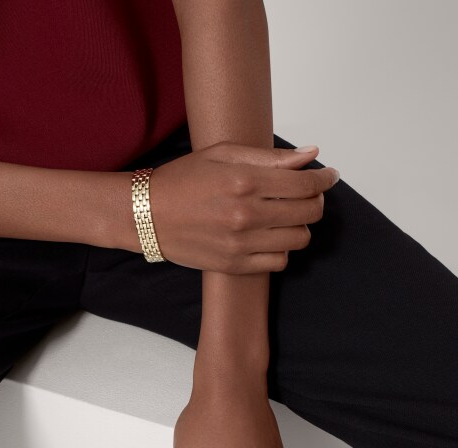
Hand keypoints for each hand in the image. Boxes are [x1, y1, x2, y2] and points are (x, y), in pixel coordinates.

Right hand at [137, 142, 338, 273]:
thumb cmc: (181, 181)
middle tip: (307, 194)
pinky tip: (271, 237)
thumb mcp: (221, 155)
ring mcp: (240, 243)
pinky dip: (282, 250)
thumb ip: (269, 156)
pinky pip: (278, 262)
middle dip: (316, 200)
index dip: (324, 179)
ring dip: (300, 226)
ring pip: (299, 239)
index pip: (305, 183)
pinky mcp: (234, 264)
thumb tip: (311, 155)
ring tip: (287, 216)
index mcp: (244, 181)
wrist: (146, 215)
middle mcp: (246, 214)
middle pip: (308, 212)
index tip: (328, 176)